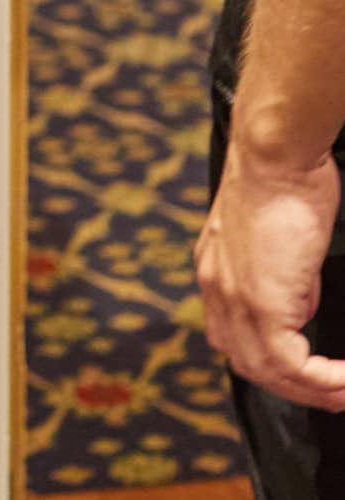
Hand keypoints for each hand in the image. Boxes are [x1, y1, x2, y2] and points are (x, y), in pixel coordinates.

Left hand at [195, 133, 344, 407]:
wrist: (274, 153)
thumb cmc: (285, 179)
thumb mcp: (281, 238)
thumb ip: (287, 279)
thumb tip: (301, 309)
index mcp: (215, 270)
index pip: (233, 334)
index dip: (269, 360)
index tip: (306, 372)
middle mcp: (215, 287)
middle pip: (247, 361)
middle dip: (292, 386)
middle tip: (332, 393)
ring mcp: (234, 298)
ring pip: (267, 371)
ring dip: (310, 390)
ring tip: (344, 392)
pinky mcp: (261, 303)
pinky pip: (290, 364)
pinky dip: (320, 380)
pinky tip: (344, 380)